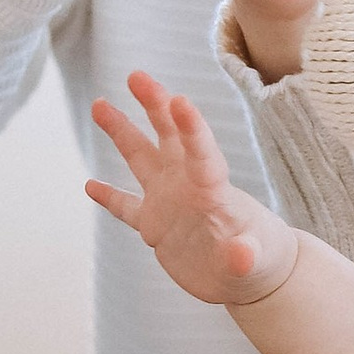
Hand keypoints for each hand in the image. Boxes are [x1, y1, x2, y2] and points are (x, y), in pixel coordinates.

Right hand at [86, 72, 298, 307]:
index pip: (201, 154)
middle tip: (136, 76)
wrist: (254, 277)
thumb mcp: (257, 262)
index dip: (191, 128)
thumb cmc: (263, 264)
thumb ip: (247, 256)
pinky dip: (109, 197)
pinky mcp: (156, 226)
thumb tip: (241, 254)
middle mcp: (188, 186)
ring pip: (140, 159)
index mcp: (213, 190)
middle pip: (168, 136)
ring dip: (121, 132)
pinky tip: (89, 184)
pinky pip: (127, 206)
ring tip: (99, 104)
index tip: (178, 99)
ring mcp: (169, 203)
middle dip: (153, 105)